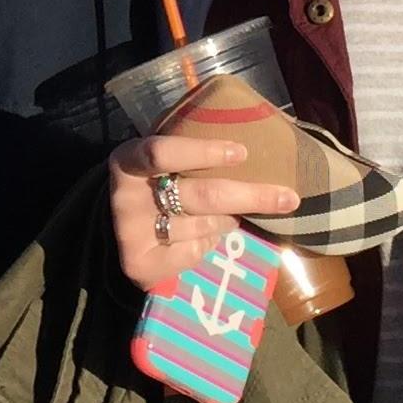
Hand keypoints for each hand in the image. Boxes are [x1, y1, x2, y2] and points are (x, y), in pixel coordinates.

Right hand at [108, 133, 297, 294]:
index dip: (204, 152)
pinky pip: (195, 251)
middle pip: (200, 196)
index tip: (242, 153)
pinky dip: (210, 242)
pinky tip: (205, 234)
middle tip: (287, 197)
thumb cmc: (151, 182)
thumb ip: (189, 147)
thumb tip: (250, 138)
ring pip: (204, 226)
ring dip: (228, 220)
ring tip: (230, 214)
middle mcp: (125, 197)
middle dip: (249, 196)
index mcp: (128, 160)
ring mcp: (131, 233)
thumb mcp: (160, 158)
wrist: (114, 225)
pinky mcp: (140, 265)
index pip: (164, 152)